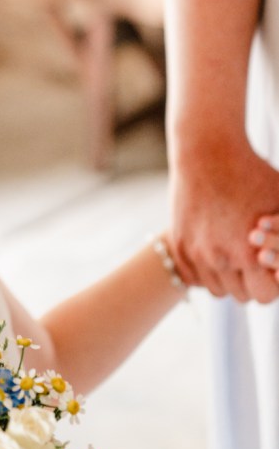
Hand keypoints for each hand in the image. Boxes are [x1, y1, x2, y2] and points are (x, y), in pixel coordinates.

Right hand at [170, 139, 278, 301]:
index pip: (265, 295)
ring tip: (235, 253)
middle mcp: (220, 259)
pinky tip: (216, 247)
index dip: (272, 283)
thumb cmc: (254, 174)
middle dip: (252, 281)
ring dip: (229, 278)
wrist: (208, 153)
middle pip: (241, 295)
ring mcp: (196, 253)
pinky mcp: (179, 245)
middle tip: (255, 261)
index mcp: (250, 254)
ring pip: (218, 290)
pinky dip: (207, 269)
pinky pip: (195, 276)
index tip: (272, 269)